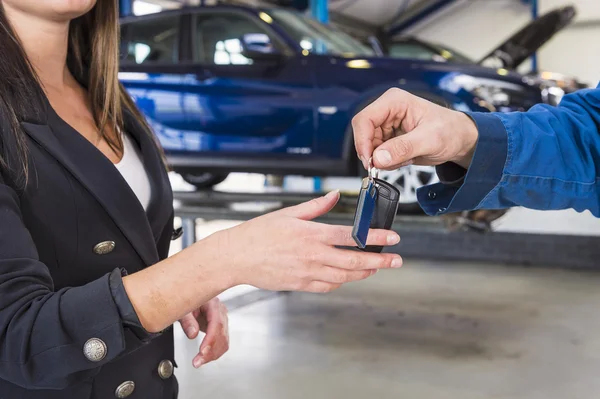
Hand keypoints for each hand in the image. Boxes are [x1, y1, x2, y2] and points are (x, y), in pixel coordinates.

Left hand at [179, 298, 228, 367]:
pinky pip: (222, 342)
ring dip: (213, 354)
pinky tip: (205, 357)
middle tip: (197, 362)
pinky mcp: (221, 328)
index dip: (211, 339)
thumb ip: (187, 321)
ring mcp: (222, 320)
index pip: (217, 323)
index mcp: (213, 304)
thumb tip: (193, 334)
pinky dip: (214, 352)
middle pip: (222, 334)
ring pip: (224, 341)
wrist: (189, 299)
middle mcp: (220, 311)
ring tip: (199, 362)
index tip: (202, 352)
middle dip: (210, 351)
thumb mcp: (183, 308)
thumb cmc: (186, 300)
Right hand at [210, 190, 402, 292]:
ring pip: (344, 277)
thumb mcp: (288, 213)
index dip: (375, 238)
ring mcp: (307, 273)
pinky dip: (342, 282)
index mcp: (311, 234)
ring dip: (364, 273)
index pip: (351, 237)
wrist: (237, 257)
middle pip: (354, 262)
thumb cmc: (259, 233)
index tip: (392, 238)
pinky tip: (348, 276)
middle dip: (379, 261)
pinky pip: (328, 286)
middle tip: (395, 260)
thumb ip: (315, 206)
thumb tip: (334, 195)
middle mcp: (313, 255)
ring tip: (376, 268)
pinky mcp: (301, 285)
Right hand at [352, 88, 478, 169]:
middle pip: (363, 134)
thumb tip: (378, 158)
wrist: (460, 139)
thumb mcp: (429, 140)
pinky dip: (388, 161)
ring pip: (369, 146)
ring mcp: (387, 125)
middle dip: (373, 153)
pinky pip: (378, 153)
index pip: (364, 119)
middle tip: (386, 165)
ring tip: (405, 158)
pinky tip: (405, 158)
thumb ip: (403, 148)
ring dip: (383, 159)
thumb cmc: (451, 131)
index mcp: (395, 101)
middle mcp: (388, 111)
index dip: (362, 141)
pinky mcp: (389, 138)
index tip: (370, 160)